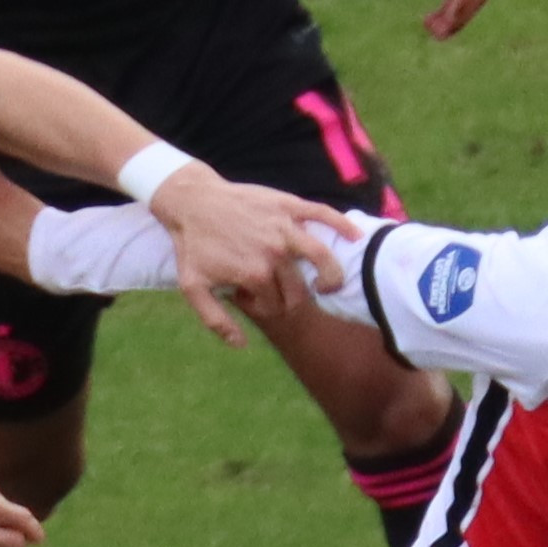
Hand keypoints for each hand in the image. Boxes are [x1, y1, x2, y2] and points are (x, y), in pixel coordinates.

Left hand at [146, 167, 350, 347]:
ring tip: (330, 284)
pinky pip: (322, 214)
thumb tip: (241, 345)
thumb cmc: (192, 247)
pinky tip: (355, 236)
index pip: (278, 304)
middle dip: (295, 295)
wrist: (192, 202)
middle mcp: (274, 253)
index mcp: (255, 275)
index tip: (256, 299)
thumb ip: (216, 321)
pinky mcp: (289, 204)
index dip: (270, 307)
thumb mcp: (194, 289)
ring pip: (322, 256)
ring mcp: (284, 228)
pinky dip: (342, 226)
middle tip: (283, 292)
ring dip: (331, 274)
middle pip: (300, 285)